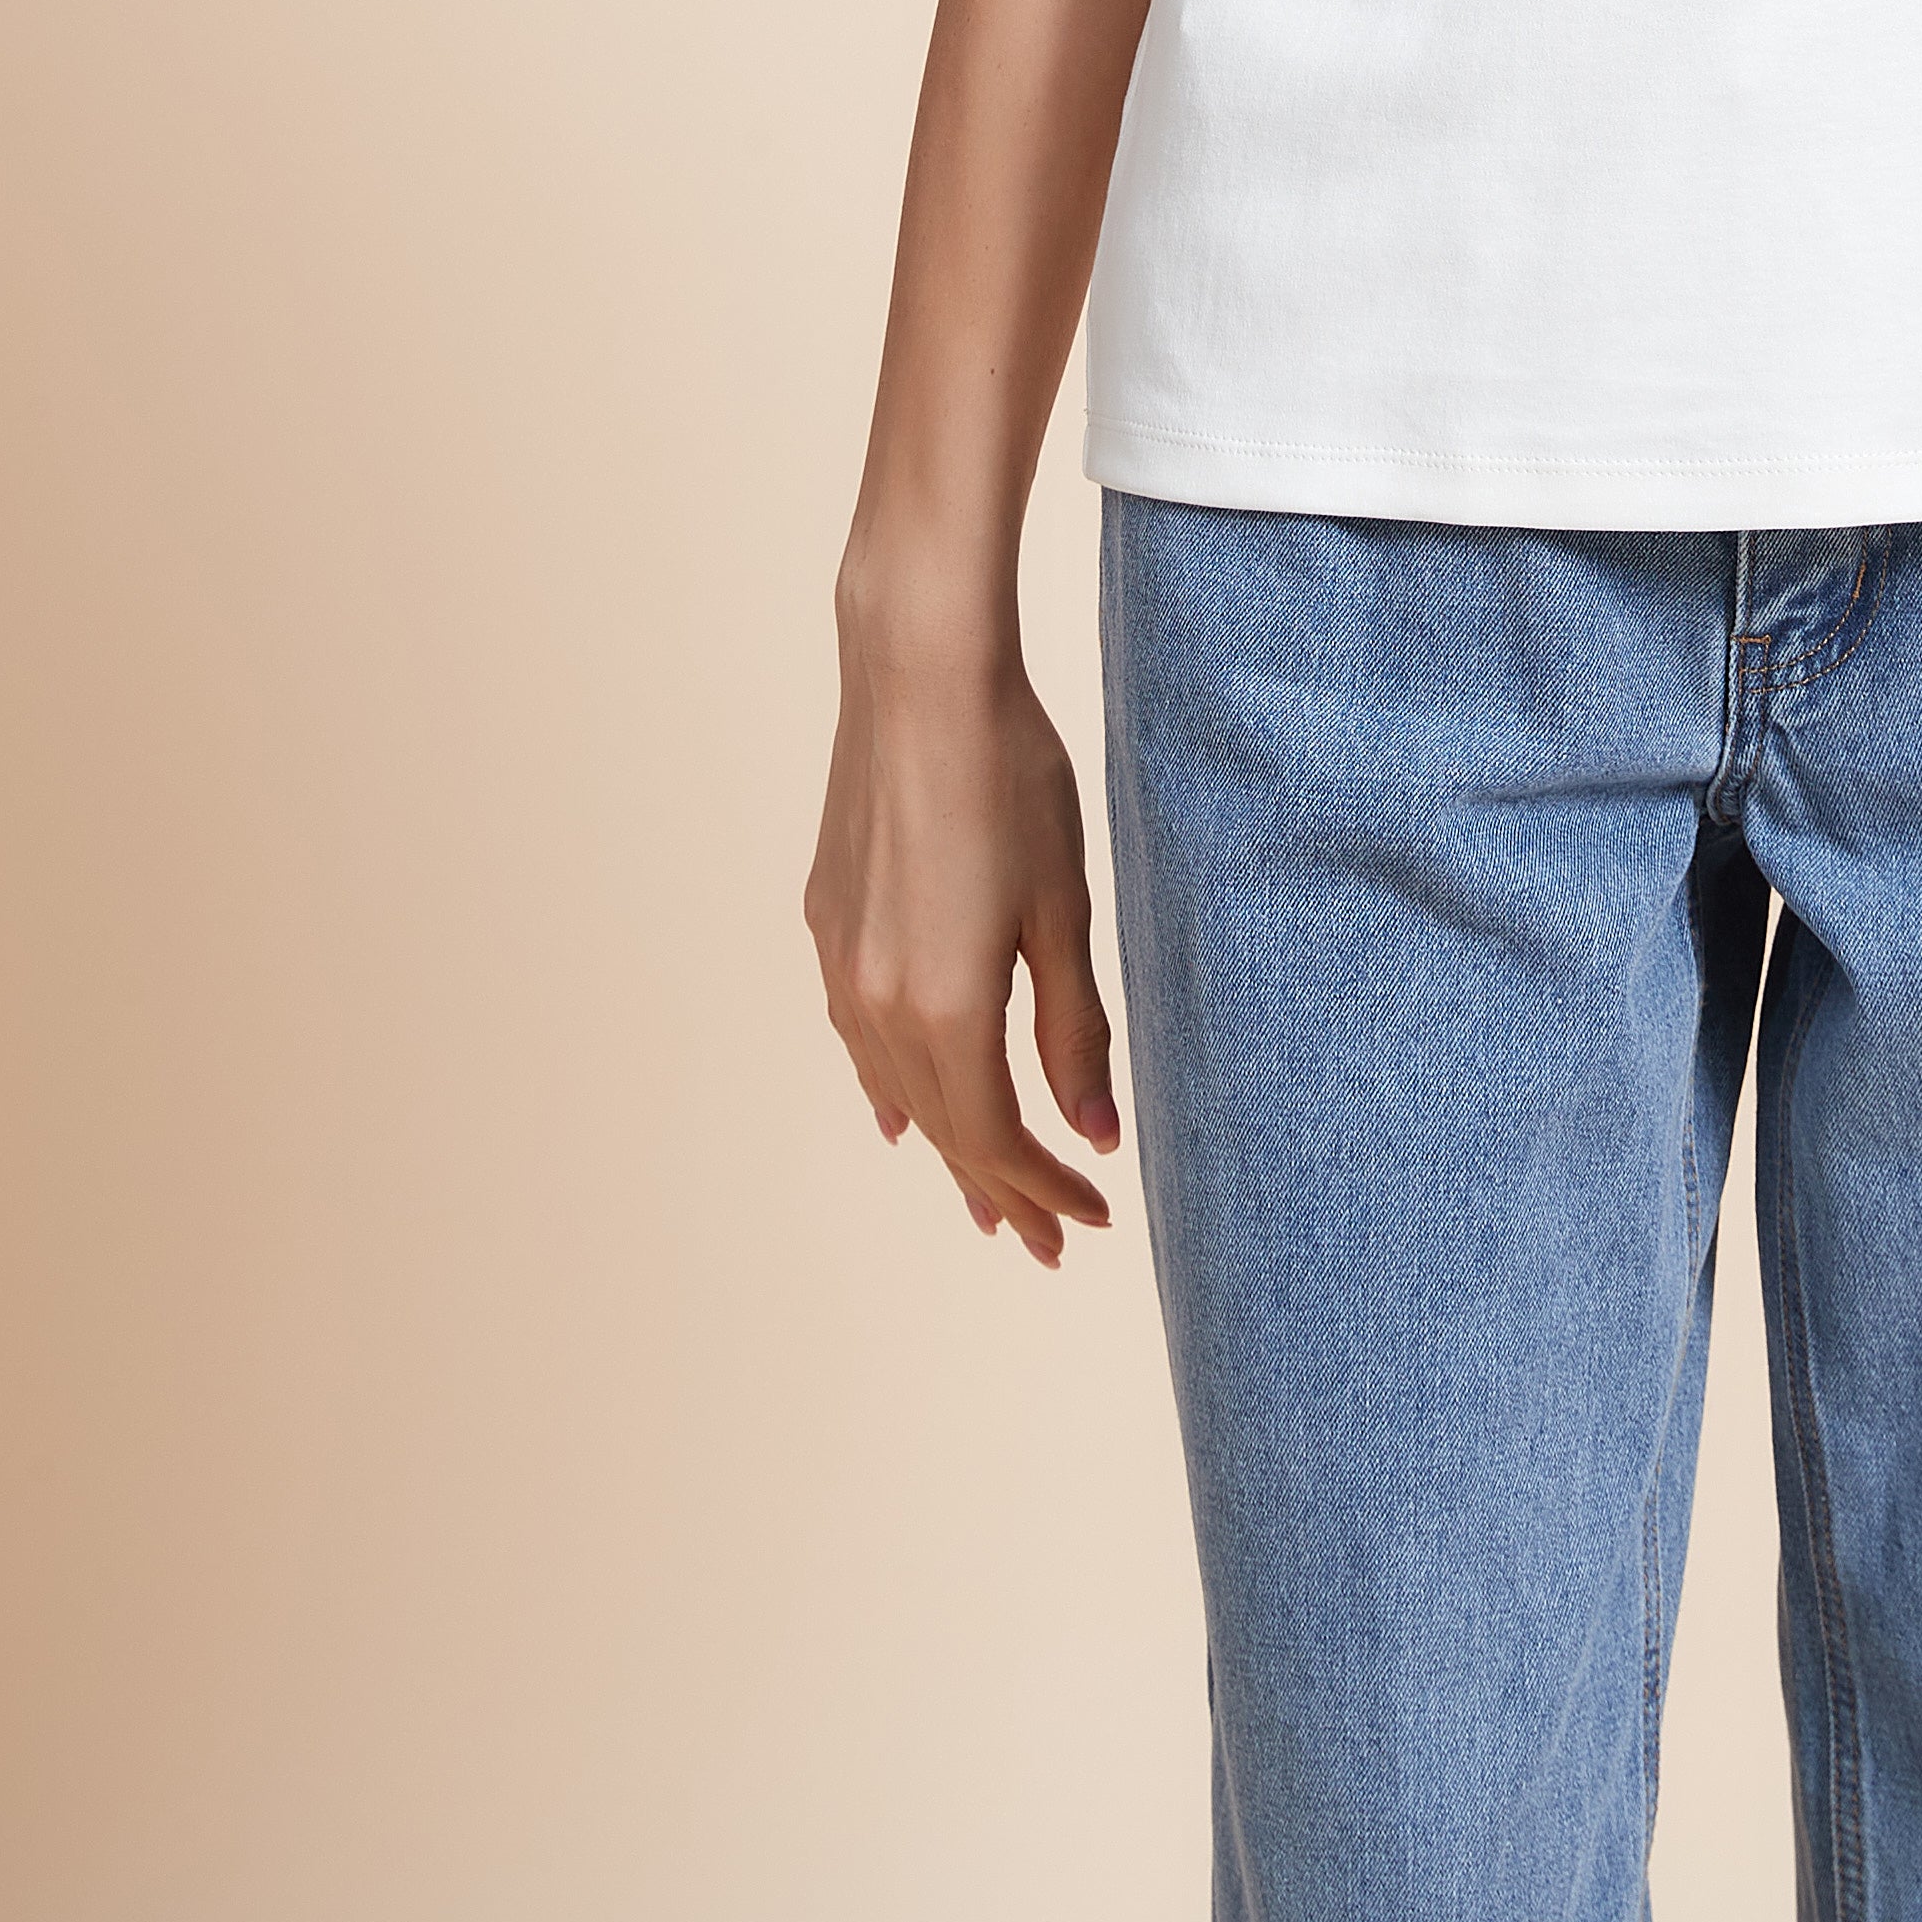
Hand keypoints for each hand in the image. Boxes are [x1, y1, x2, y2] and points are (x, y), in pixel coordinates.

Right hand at [804, 604, 1120, 1266]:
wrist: (919, 681)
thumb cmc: (1012, 782)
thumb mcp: (1064, 911)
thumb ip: (1073, 1029)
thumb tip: (1093, 1132)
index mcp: (945, 1009)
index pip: (997, 1137)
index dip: (1045, 1186)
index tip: (1092, 1220)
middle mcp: (878, 1004)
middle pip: (945, 1127)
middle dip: (1000, 1187)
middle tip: (1045, 1240)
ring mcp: (842, 963)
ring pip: (897, 1088)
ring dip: (946, 1143)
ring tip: (985, 1192)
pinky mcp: (827, 920)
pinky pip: (859, 1037)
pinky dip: (891, 1085)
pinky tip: (899, 1112)